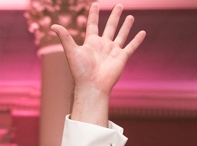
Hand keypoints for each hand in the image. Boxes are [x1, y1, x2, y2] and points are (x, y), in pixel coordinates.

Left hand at [54, 3, 145, 125]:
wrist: (92, 86)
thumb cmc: (80, 71)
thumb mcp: (72, 51)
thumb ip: (65, 37)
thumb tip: (53, 25)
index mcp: (91, 43)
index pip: (93, 25)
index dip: (94, 14)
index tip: (95, 4)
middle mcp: (102, 45)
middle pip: (110, 27)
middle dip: (114, 16)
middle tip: (119, 5)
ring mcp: (113, 51)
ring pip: (121, 35)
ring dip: (126, 26)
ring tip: (130, 16)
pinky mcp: (121, 58)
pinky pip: (131, 47)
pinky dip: (137, 40)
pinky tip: (142, 33)